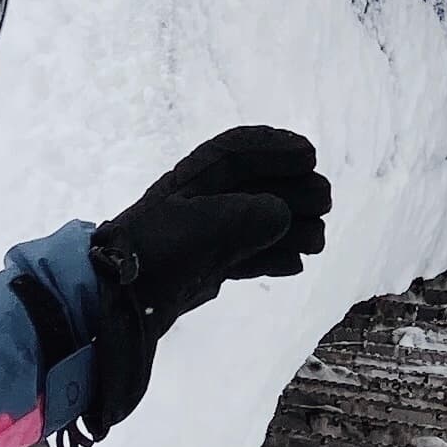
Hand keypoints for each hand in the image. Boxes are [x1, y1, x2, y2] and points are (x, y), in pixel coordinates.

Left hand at [94, 126, 331, 337]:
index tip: (310, 155)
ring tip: (318, 241)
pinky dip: (272, 257)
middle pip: (257, 186)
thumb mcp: (207, 225)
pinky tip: (296, 265)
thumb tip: (282, 216)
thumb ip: (250, 216)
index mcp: (195, 178)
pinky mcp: (204, 266)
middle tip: (325, 201)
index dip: (276, 147)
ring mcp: (204, 235)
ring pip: (257, 223)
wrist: (121, 300)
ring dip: (292, 228)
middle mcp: (202, 202)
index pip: (239, 150)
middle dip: (295, 191)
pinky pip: (247, 255)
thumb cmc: (159, 250)